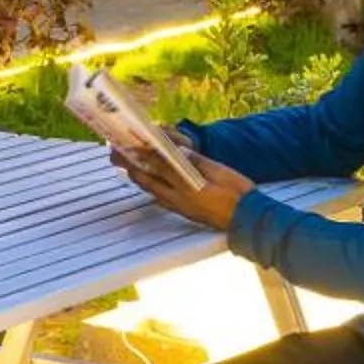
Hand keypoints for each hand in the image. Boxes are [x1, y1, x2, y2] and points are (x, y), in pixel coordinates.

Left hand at [111, 138, 251, 232]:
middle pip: (147, 180)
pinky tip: (150, 182)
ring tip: (128, 165)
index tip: (130, 143)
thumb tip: (179, 152)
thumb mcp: (219, 172)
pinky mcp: (184, 212)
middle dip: (131, 166)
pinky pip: (160, 198)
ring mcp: (180, 207)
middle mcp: (179, 198)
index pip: (159, 166)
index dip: (143, 153)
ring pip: (151, 191)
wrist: (247, 220)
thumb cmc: (237, 194)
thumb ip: (197, 162)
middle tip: (116, 155)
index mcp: (187, 186)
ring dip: (139, 177)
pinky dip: (151, 187)